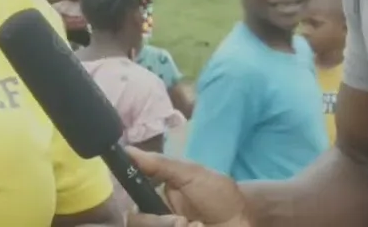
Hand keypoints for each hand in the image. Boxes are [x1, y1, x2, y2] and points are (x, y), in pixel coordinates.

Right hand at [125, 147, 251, 226]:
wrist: (241, 221)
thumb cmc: (218, 194)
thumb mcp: (190, 174)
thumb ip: (159, 164)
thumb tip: (127, 149)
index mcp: (153, 194)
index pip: (126, 195)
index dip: (125, 196)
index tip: (130, 194)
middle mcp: (152, 214)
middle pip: (134, 219)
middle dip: (157, 221)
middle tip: (181, 220)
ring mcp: (160, 224)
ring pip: (142, 225)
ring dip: (167, 225)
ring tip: (192, 225)